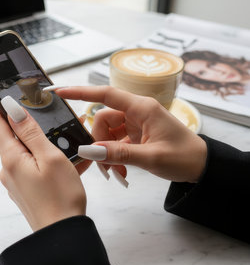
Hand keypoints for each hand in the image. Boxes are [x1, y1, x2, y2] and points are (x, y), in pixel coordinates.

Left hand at [0, 97, 85, 231]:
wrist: (62, 238)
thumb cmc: (60, 198)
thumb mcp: (50, 157)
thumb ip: (30, 132)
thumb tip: (11, 108)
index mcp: (11, 158)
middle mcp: (8, 169)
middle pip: (10, 136)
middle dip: (22, 122)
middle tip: (38, 109)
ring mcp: (16, 181)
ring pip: (24, 151)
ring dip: (39, 142)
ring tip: (62, 140)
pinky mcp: (25, 190)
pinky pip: (32, 167)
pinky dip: (45, 159)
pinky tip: (65, 161)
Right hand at [56, 86, 206, 182]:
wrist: (203, 167)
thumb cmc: (184, 157)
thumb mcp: (150, 157)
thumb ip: (118, 154)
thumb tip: (89, 151)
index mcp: (142, 108)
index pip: (106, 94)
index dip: (82, 92)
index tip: (61, 91)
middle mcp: (137, 112)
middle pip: (103, 119)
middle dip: (99, 142)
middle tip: (104, 165)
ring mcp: (135, 123)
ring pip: (107, 132)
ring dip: (106, 152)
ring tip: (116, 173)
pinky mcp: (135, 134)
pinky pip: (115, 141)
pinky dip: (113, 156)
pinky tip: (120, 172)